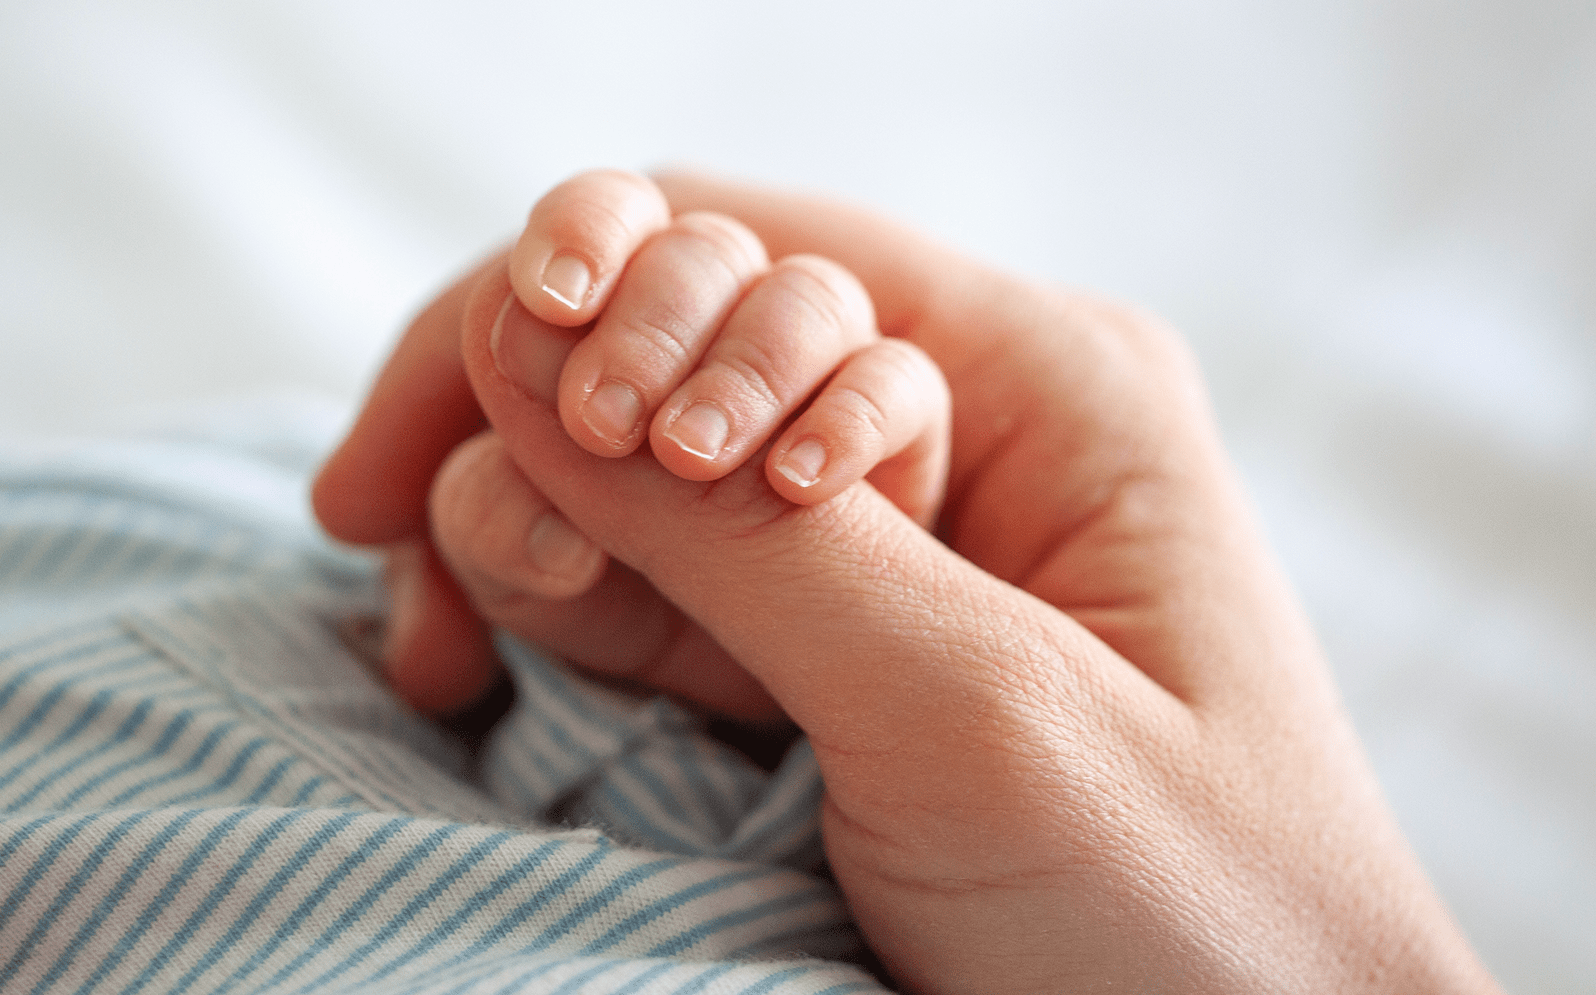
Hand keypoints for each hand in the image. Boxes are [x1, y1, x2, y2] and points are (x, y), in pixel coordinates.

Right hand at [321, 172, 1501, 992]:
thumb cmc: (1188, 911)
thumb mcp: (966, 706)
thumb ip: (735, 536)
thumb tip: (516, 361)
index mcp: (1030, 379)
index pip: (743, 244)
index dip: (562, 309)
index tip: (435, 472)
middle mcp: (941, 432)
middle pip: (660, 335)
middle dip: (527, 433)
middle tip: (455, 598)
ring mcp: (864, 547)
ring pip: (620, 464)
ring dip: (516, 531)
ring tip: (464, 655)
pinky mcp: (811, 654)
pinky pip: (636, 582)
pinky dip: (543, 606)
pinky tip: (479, 669)